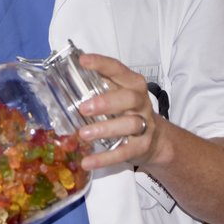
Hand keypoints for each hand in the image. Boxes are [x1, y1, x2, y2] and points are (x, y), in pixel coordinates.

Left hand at [74, 53, 159, 170]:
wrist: (156, 140)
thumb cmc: (129, 111)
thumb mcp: (119, 94)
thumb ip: (100, 85)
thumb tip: (66, 76)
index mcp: (133, 84)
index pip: (119, 70)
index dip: (102, 64)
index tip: (83, 61)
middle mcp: (141, 102)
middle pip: (129, 98)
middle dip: (106, 102)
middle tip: (83, 108)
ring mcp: (144, 125)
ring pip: (129, 125)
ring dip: (105, 129)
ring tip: (83, 134)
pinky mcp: (141, 147)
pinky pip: (124, 153)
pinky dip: (105, 159)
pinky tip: (88, 162)